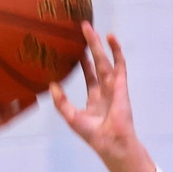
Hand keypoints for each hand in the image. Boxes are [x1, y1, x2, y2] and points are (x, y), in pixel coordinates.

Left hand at [50, 24, 154, 171]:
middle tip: (80, 29)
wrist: (111, 143)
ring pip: (105, 60)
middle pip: (96, 63)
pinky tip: (111, 37)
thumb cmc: (93, 135)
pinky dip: (116, 51)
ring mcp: (114, 87)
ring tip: (89, 28)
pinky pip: (120, 64)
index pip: (89, 76)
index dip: (82, 62)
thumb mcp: (71, 117)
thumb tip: (51, 85)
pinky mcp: (121, 85)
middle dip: (89, 47)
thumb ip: (61, 102)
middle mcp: (105, 91)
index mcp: (95, 99)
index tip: (74, 49)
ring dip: (98, 44)